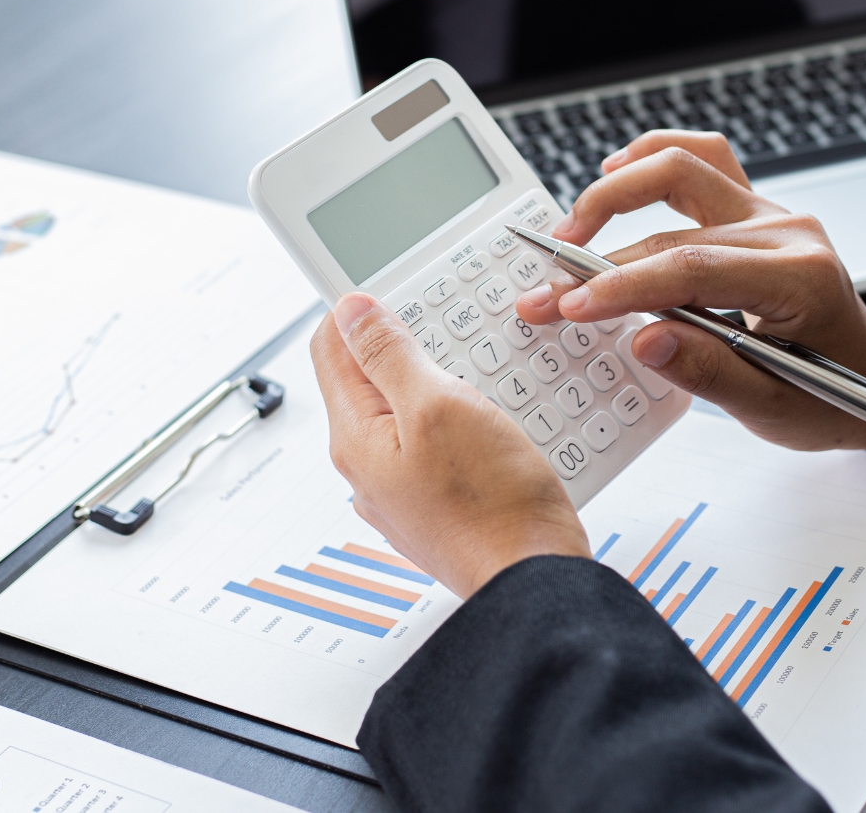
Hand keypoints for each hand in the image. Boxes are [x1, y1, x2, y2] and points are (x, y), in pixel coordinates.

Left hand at [311, 294, 589, 597]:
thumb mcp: (439, 404)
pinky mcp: (437, 506)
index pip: (331, 348)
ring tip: (479, 377)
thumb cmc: (493, 503)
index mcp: (355, 439)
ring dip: (440, 384)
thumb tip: (352, 311)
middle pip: (370, 380)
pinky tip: (494, 423)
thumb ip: (390, 355)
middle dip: (407, 346)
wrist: (534, 578)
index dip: (359, 309)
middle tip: (450, 329)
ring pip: (408, 413)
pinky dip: (461, 423)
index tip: (396, 287)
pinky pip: (437, 446)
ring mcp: (402, 491)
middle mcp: (368, 468)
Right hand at [516, 130, 865, 450]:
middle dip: (598, 262)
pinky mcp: (752, 208)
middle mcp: (786, 232)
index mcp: (800, 280)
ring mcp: (770, 212)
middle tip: (546, 295)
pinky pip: (702, 158)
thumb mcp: (773, 409)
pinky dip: (654, 157)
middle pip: (674, 225)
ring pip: (684, 166)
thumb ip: (709, 374)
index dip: (623, 287)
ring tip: (568, 230)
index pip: (693, 270)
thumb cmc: (829, 394)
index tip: (570, 307)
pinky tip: (613, 171)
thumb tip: (645, 339)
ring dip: (618, 190)